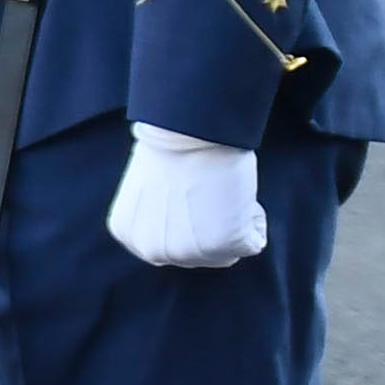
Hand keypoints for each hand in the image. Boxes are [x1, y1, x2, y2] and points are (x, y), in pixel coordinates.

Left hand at [105, 122, 268, 268]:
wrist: (190, 130)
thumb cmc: (172, 148)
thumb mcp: (148, 192)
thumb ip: (159, 218)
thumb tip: (183, 228)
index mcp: (130, 235)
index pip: (173, 246)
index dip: (189, 218)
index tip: (186, 190)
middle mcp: (154, 251)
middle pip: (201, 254)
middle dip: (212, 225)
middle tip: (206, 189)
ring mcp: (189, 253)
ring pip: (228, 251)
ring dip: (232, 222)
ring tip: (218, 190)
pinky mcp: (224, 246)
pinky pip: (254, 242)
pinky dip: (254, 218)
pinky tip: (236, 193)